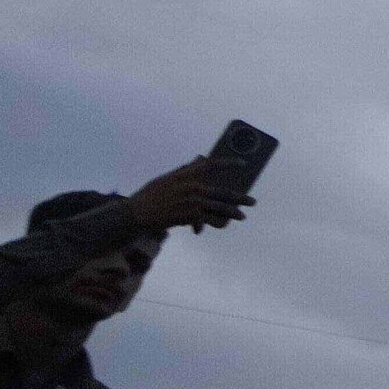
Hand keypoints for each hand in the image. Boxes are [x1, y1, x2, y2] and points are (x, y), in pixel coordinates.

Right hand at [124, 155, 255, 234]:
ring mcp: (192, 201)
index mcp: (185, 174)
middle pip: (223, 192)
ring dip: (232, 213)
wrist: (136, 213)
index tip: (243, 163)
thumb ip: (185, 170)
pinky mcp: (189, 215)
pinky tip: (199, 230)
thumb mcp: (166, 178)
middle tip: (253, 202)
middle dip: (240, 198)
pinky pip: (203, 221)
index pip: (211, 165)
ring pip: (219, 208)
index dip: (228, 163)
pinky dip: (201, 226)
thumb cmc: (149, 195)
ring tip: (242, 217)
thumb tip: (201, 158)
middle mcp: (192, 186)